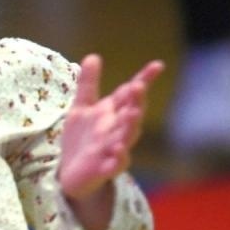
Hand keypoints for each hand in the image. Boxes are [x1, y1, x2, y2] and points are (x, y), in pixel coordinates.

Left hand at [59, 54, 163, 201]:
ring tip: (133, 114)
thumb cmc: (81, 139)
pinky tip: (118, 151)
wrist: (71, 174)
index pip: (130, 94)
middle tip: (139, 86)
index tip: (157, 65)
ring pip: (126, 137)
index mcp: (113, 113)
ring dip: (130, 126)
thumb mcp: (81, 109)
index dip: (144, 80)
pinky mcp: (105, 169)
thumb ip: (88, 85)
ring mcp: (113, 149)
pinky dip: (118, 158)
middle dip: (136, 101)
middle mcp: (117, 129)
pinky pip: (115, 164)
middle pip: (131, 114)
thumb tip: (93, 56)